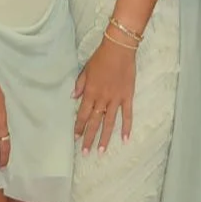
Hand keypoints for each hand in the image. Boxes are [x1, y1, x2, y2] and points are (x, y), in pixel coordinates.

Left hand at [74, 36, 135, 153]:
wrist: (119, 49)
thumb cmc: (101, 57)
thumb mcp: (86, 69)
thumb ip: (80, 84)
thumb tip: (73, 97)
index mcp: (90, 92)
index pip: (83, 114)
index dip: (79, 126)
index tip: (75, 138)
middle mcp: (102, 99)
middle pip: (94, 122)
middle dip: (89, 138)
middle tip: (85, 152)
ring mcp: (116, 100)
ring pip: (109, 122)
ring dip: (105, 137)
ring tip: (101, 151)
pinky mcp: (127, 97)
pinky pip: (127, 115)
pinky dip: (126, 127)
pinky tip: (125, 139)